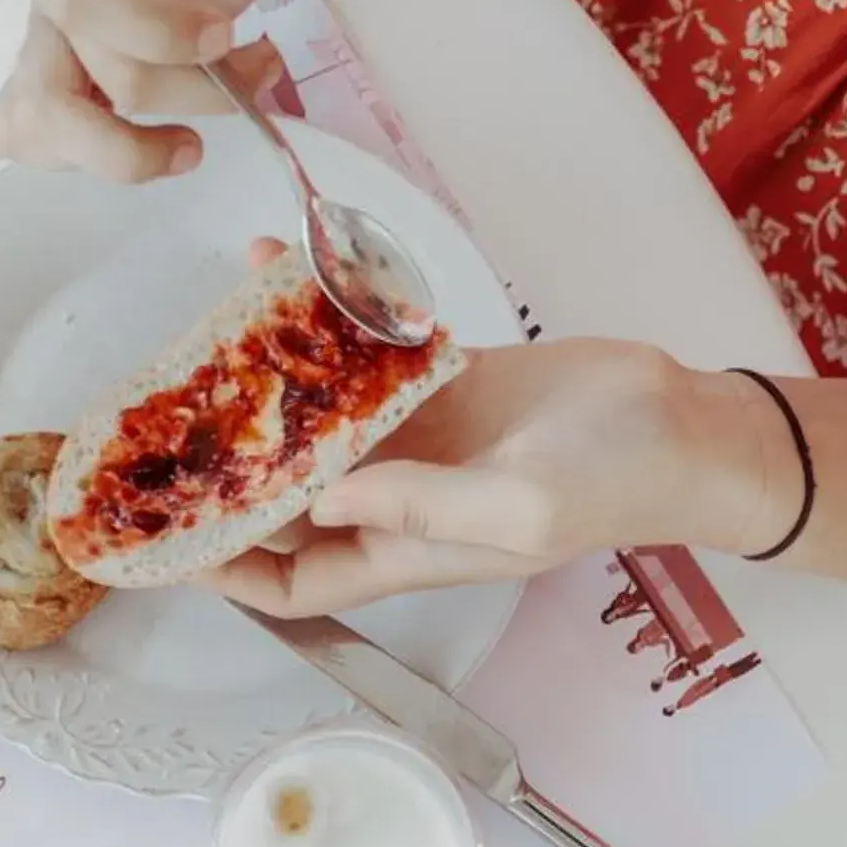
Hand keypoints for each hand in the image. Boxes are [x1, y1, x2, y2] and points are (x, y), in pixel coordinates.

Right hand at [0, 0, 315, 182]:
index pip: (83, 4)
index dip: (157, 35)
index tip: (224, 35)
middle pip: (80, 74)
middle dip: (179, 91)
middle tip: (248, 70)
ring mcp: (45, 45)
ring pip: (45, 121)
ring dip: (130, 151)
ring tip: (192, 144)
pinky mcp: (52, 91)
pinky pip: (31, 139)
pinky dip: (91, 158)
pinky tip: (155, 146)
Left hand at [213, 343, 791, 612]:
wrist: (680, 420)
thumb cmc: (608, 483)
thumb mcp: (512, 509)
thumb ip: (415, 506)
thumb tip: (320, 497)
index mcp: (406, 550)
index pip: (292, 581)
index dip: (226, 570)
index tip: (166, 540)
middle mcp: (398, 500)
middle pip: (287, 498)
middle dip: (227, 469)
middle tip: (166, 421)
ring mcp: (419, 438)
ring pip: (317, 417)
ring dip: (265, 379)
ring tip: (209, 331)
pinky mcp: (444, 380)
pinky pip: (363, 352)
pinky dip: (323, 316)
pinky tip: (279, 266)